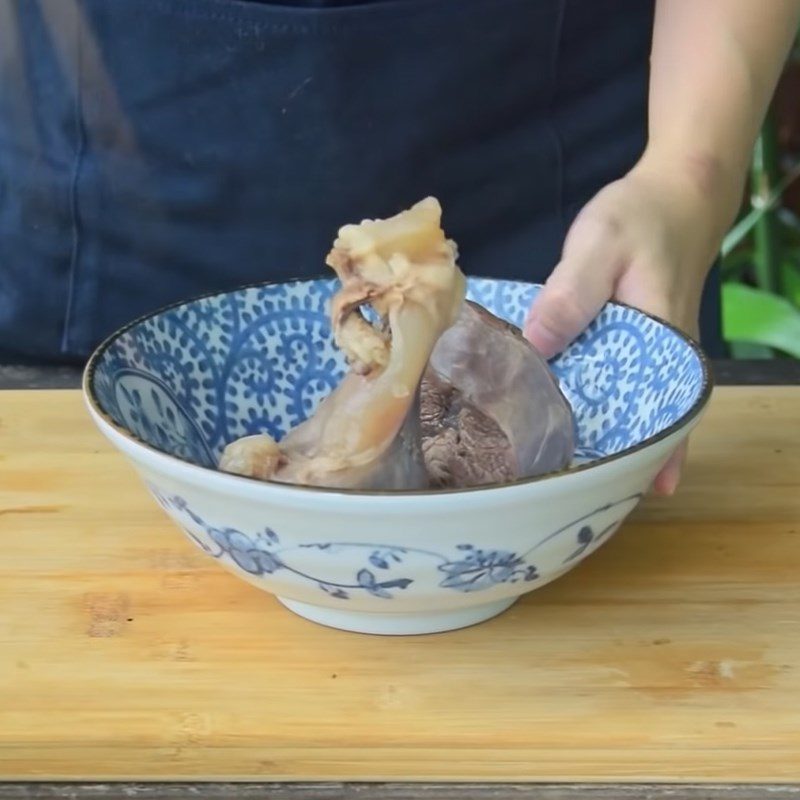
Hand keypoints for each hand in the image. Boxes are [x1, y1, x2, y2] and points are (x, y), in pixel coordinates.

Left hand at [523, 153, 735, 494]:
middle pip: (639, 422)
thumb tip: (536, 350)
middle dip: (607, 457)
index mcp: (660, 347)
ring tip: (551, 468)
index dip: (633, 461)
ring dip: (598, 433)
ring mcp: (649, 353)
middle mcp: (660, 360)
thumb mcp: (599, 246)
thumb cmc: (643, 218)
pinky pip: (614, 381)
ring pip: (626, 406)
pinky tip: (560, 416)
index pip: (652, 418)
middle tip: (559, 492)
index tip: (600, 494)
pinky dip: (591, 400)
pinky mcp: (633, 342)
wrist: (677, 192)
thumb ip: (570, 296)